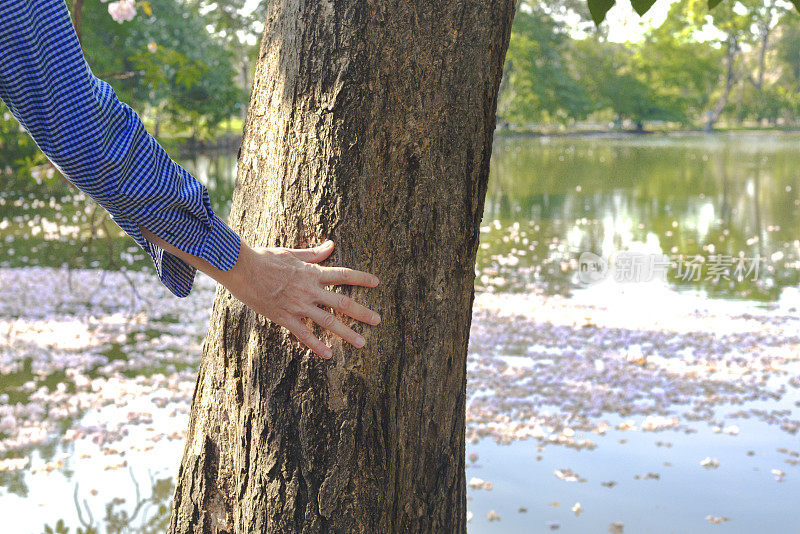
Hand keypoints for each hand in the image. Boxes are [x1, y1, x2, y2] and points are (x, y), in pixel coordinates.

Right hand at [221, 240, 379, 358]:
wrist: (242, 269)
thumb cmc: (265, 258)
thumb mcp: (292, 253)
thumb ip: (314, 253)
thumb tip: (331, 245)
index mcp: (312, 273)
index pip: (343, 275)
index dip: (361, 278)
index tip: (376, 282)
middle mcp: (309, 290)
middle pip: (342, 302)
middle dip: (362, 312)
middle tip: (378, 320)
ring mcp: (298, 305)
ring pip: (327, 321)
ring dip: (346, 333)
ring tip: (362, 343)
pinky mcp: (284, 317)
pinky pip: (304, 334)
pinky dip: (316, 345)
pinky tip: (329, 355)